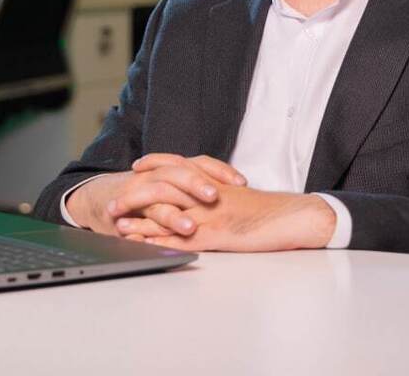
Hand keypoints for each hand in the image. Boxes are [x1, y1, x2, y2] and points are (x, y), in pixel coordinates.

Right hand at [65, 154, 246, 236]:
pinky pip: (135, 219)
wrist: (100, 198)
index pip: (199, 162)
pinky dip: (142, 229)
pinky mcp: (123, 211)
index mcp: (172, 170)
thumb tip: (239, 196)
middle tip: (215, 196)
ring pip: (157, 197)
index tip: (241, 182)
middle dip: (197, 184)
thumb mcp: (173, 187)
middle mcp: (156, 176)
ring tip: (189, 227)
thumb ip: (197, 190)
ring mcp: (139, 192)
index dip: (219, 170)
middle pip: (178, 173)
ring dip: (173, 213)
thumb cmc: (145, 195)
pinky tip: (151, 239)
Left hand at [114, 183, 336, 252]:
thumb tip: (205, 193)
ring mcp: (211, 213)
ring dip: (140, 220)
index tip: (137, 167)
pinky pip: (183, 237)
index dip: (155, 164)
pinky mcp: (217, 234)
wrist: (293, 216)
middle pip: (163, 187)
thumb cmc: (270, 209)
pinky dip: (161, 241)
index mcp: (214, 180)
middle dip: (135, 195)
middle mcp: (208, 193)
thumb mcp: (240, 194)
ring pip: (167, 212)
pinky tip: (145, 245)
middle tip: (114, 204)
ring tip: (119, 226)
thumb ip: (219, 191)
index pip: (178, 165)